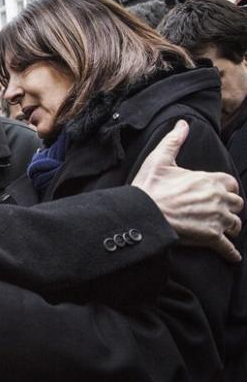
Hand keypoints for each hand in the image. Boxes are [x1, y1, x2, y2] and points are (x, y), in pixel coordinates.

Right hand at [132, 120, 242, 261]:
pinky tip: (232, 256)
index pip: (231, 183)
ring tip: (224, 229)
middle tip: (221, 211)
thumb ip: (173, 141)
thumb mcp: (159, 160)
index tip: (221, 192)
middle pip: (237, 203)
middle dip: (230, 207)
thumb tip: (182, 124)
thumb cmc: (149, 187)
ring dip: (231, 226)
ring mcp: (216, 219)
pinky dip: (231, 253)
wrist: (144, 213)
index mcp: (208, 180)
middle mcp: (218, 199)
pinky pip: (228, 247)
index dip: (226, 188)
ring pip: (235, 223)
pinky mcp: (211, 237)